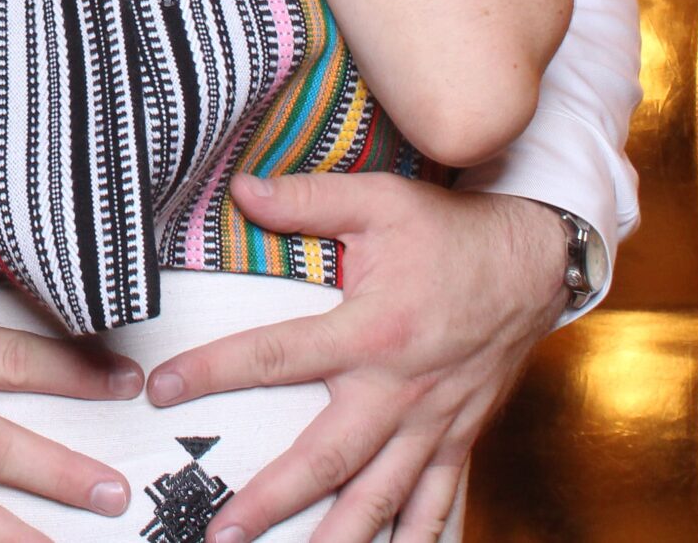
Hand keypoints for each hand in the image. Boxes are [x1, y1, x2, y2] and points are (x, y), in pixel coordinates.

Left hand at [143, 174, 569, 542]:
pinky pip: (439, 500)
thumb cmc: (451, 230)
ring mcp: (433, 422)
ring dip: (338, 536)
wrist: (536, 260)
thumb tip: (240, 189)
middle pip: (326, 457)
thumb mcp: (379, 200)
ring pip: (380, 495)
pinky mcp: (460, 437)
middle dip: (272, 500)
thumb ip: (308, 200)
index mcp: (372, 331)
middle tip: (223, 531)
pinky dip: (419, 535)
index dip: (213, 371)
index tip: (161, 389)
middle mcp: (400, 389)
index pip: (276, 356)